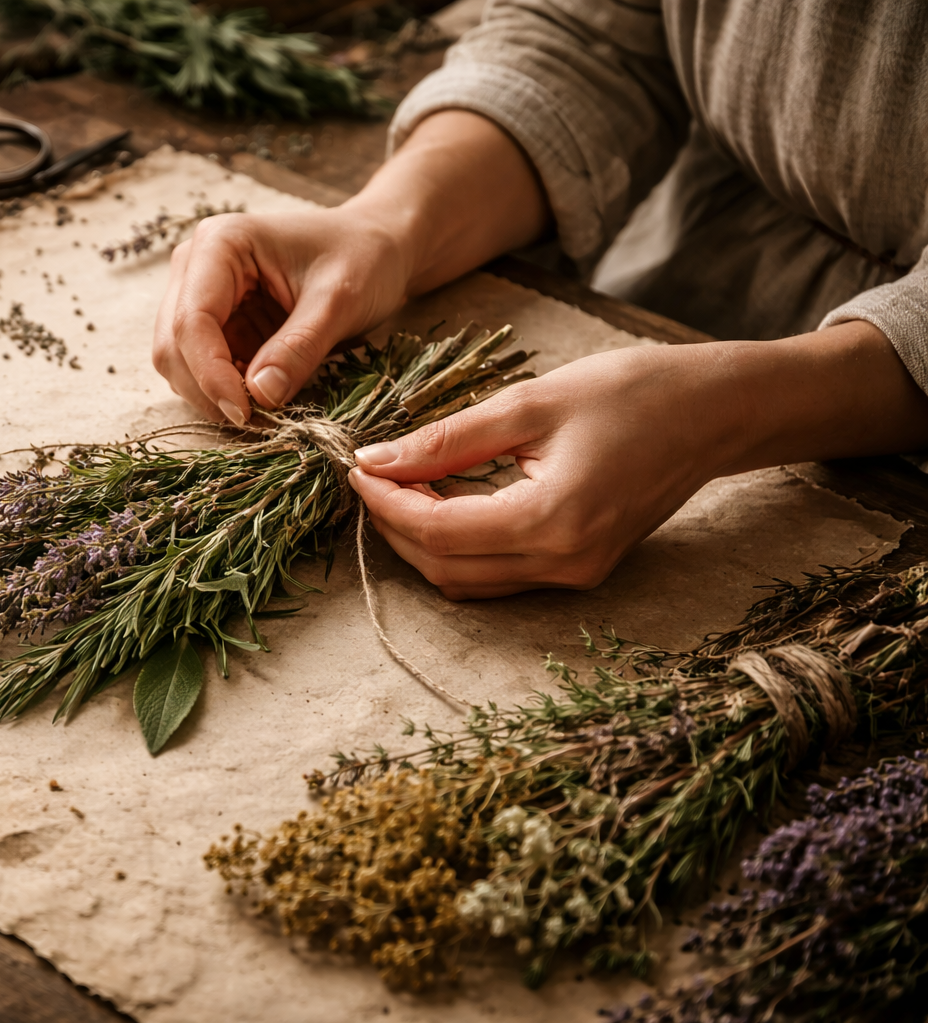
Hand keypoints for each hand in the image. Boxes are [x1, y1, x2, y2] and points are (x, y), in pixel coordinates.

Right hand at [151, 207, 412, 423]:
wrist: (376, 248)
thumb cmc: (363, 258)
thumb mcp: (340, 300)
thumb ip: (299, 347)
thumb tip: (260, 397)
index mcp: (220, 244)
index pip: (192, 319)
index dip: (211, 373)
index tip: (246, 412)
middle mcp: (195, 267)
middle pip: (173, 345)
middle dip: (208, 389)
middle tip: (257, 421)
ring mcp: (198, 296)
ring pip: (178, 363)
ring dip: (212, 395)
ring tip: (264, 409)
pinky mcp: (213, 324)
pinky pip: (200, 370)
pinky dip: (224, 392)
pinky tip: (260, 397)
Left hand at [348, 323, 927, 598]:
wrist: (717, 411)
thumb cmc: (632, 392)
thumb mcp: (529, 403)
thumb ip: (446, 439)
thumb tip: (375, 460)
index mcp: (552, 521)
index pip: (438, 532)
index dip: (385, 504)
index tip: (355, 466)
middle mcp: (564, 564)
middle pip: (445, 569)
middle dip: (395, 526)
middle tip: (371, 474)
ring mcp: (576, 575)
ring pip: (468, 582)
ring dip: (423, 541)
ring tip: (399, 485)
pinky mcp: (581, 569)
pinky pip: (499, 575)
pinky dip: (459, 545)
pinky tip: (443, 500)